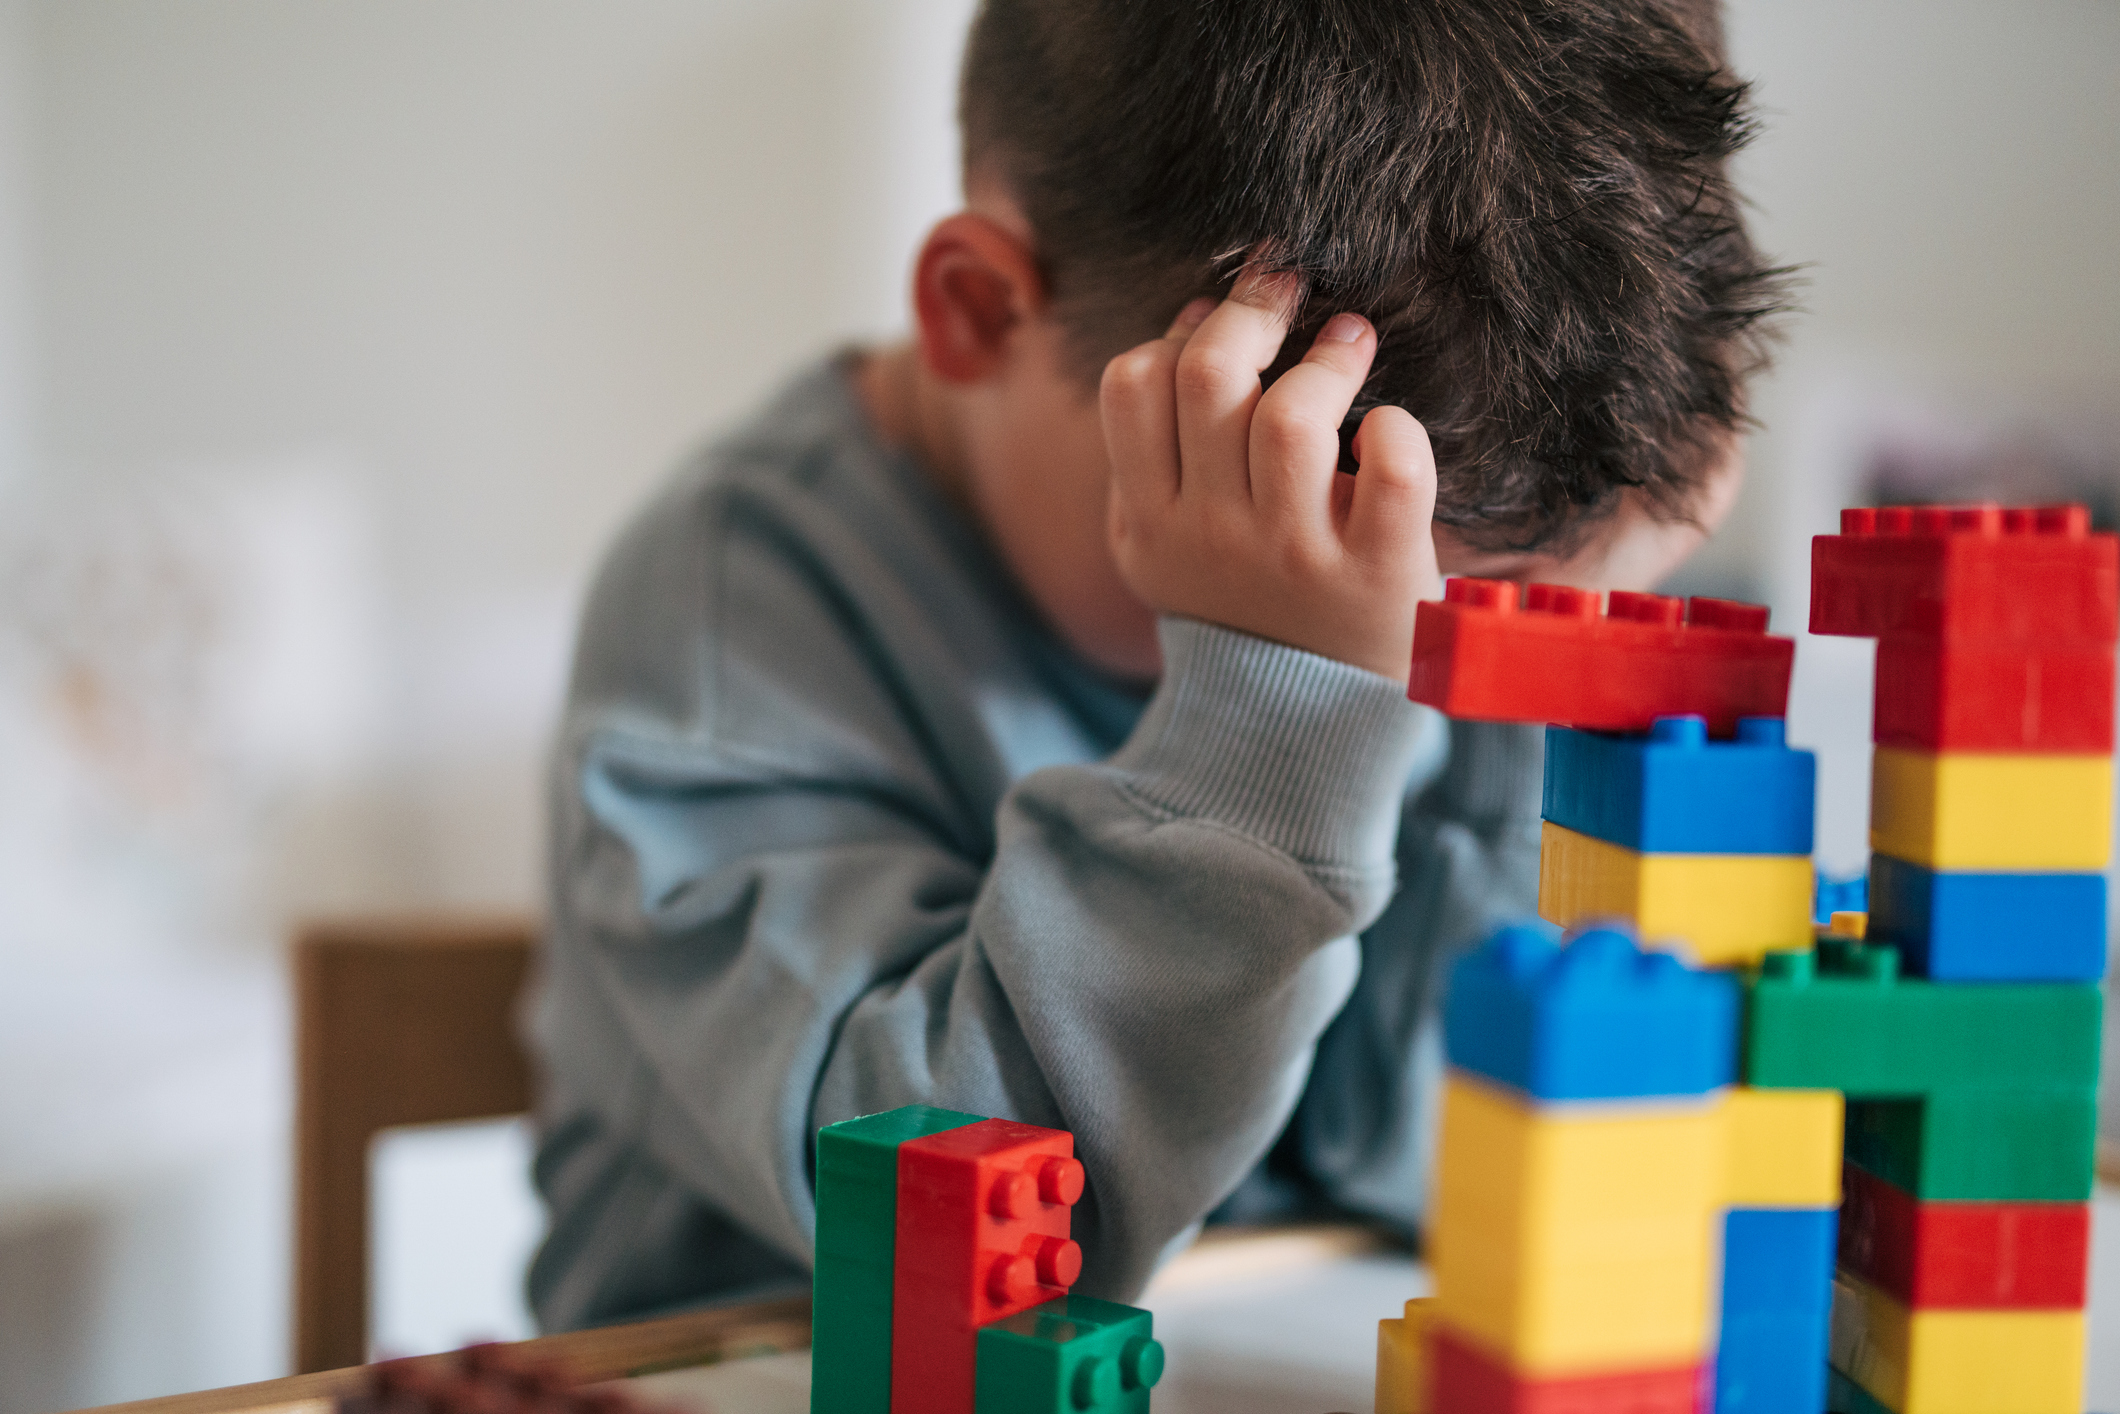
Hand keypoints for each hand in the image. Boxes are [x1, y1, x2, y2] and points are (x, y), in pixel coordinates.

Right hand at [1099, 266, 1440, 680]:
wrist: (1298, 728)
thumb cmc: (1237, 604)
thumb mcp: (1161, 545)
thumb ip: (1155, 452)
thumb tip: (1192, 324)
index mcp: (1153, 521)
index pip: (1131, 387)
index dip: (1176, 334)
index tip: (1218, 324)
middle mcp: (1215, 535)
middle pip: (1211, 379)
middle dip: (1253, 308)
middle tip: (1288, 285)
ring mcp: (1295, 556)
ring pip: (1294, 418)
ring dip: (1328, 360)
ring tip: (1348, 342)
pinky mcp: (1377, 572)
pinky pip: (1393, 470)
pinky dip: (1397, 432)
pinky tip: (1388, 434)